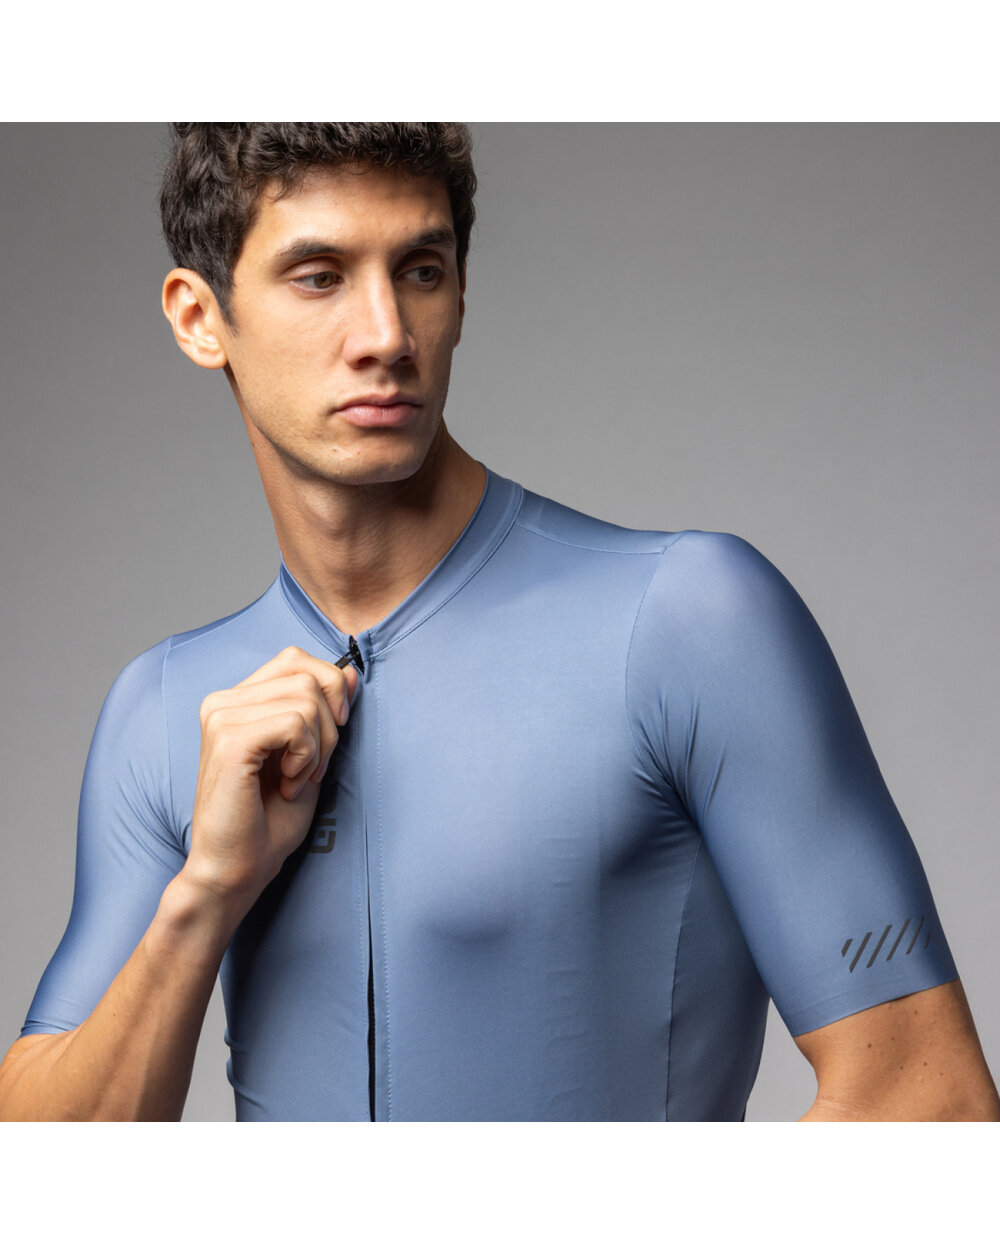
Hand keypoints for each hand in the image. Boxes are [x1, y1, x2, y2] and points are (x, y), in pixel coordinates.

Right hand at [183, 646, 357, 906]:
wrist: (236, 870)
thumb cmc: (269, 820)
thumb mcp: (311, 755)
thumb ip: (326, 711)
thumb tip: (350, 669)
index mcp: (236, 700)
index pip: (295, 659)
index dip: (328, 691)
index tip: (330, 738)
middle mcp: (222, 701)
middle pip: (307, 674)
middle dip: (329, 724)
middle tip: (312, 768)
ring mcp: (221, 717)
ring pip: (306, 698)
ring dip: (318, 747)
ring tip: (295, 779)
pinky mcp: (229, 739)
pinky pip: (296, 723)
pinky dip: (306, 757)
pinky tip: (287, 784)